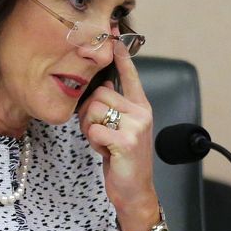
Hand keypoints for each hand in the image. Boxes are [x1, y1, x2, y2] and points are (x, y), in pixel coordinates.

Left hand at [78, 44, 158, 221]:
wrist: (134, 191)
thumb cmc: (124, 158)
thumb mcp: (123, 128)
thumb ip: (117, 107)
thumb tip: (103, 84)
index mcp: (141, 107)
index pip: (131, 76)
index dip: (122, 58)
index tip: (116, 40)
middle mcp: (141, 112)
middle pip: (99, 94)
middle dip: (89, 113)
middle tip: (99, 131)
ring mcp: (136, 126)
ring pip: (94, 110)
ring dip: (90, 128)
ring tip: (103, 141)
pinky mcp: (126, 141)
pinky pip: (94, 130)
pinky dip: (93, 141)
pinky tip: (105, 150)